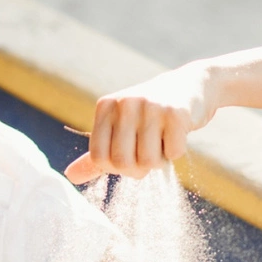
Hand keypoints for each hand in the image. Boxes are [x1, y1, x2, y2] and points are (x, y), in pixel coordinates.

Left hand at [66, 64, 212, 183]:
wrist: (191, 85)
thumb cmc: (149, 114)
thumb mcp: (119, 128)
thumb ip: (97, 154)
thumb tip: (70, 176)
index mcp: (105, 107)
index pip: (98, 157)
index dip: (114, 168)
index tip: (127, 160)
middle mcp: (125, 104)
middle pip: (122, 162)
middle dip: (137, 169)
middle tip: (148, 155)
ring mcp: (151, 106)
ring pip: (149, 161)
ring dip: (159, 161)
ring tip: (162, 142)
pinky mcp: (177, 112)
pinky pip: (174, 153)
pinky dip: (177, 152)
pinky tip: (177, 134)